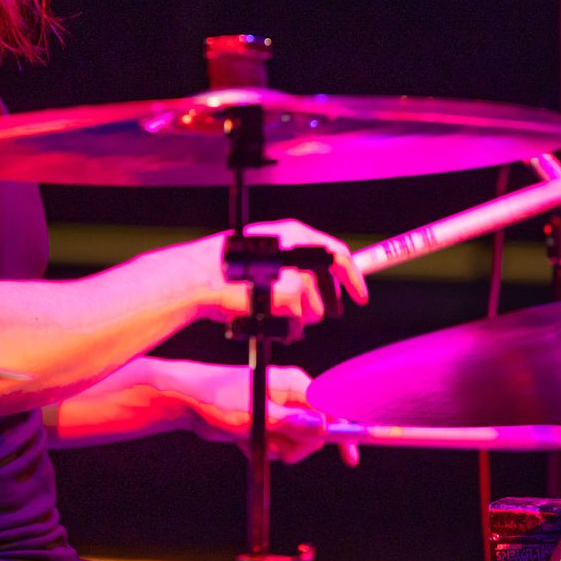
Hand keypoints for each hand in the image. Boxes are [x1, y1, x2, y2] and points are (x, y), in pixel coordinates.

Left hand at [165, 360, 334, 463]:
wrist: (187, 401)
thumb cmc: (220, 400)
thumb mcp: (258, 416)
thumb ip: (291, 423)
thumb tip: (321, 426)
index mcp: (294, 385)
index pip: (331, 408)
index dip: (342, 433)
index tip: (349, 458)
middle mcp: (290, 395)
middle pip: (314, 431)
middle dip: (297, 446)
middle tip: (276, 448)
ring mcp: (277, 408)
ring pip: (294, 441)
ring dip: (277, 449)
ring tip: (253, 440)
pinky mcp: (264, 421)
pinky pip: (276, 443)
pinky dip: (263, 447)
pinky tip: (243, 440)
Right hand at [167, 218, 368, 325]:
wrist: (200, 277)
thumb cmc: (223, 267)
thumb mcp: (261, 248)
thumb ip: (290, 257)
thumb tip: (314, 278)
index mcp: (294, 233)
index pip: (338, 254)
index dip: (353, 277)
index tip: (360, 294)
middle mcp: (301, 250)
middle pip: (329, 289)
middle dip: (324, 306)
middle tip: (312, 313)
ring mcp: (298, 274)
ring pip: (315, 311)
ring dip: (299, 317)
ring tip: (271, 310)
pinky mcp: (291, 297)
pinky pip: (299, 323)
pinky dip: (286, 327)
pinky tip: (267, 318)